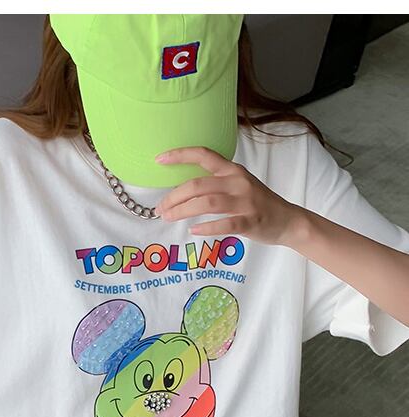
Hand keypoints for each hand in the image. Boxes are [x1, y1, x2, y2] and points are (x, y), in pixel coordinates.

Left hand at [155, 146, 306, 244]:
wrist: (287, 220)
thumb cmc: (256, 203)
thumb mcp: (237, 184)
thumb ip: (214, 183)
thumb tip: (181, 190)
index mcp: (232, 170)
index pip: (204, 155)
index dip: (181, 155)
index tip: (159, 159)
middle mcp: (238, 182)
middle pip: (198, 185)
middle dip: (174, 197)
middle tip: (160, 209)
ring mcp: (245, 201)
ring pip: (207, 203)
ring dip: (183, 211)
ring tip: (169, 218)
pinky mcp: (250, 221)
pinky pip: (225, 224)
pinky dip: (207, 228)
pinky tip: (194, 231)